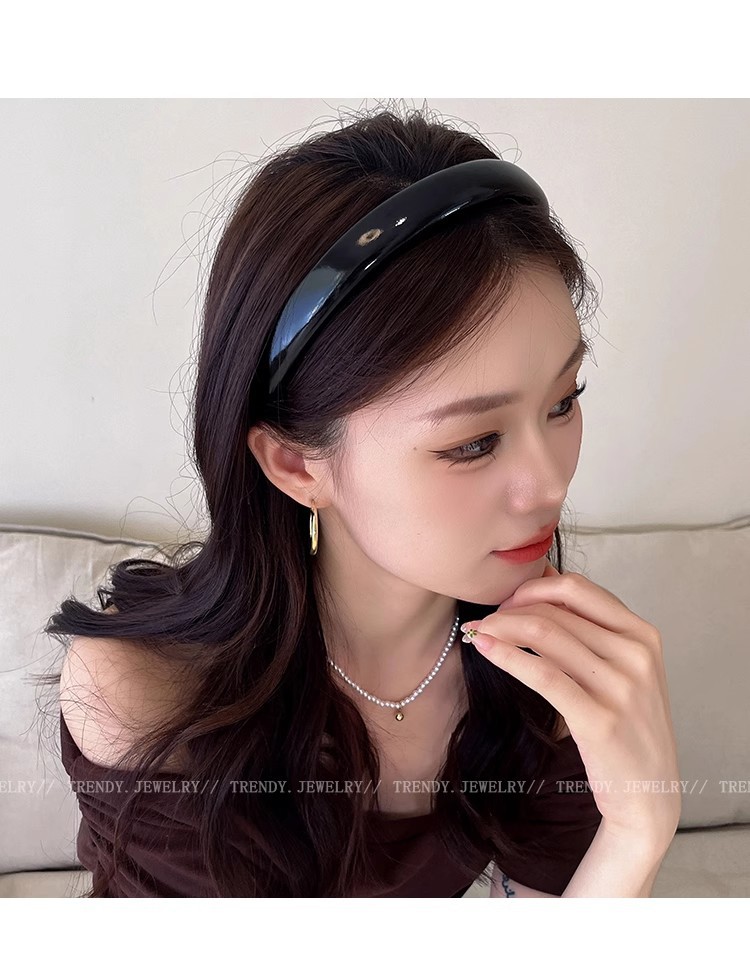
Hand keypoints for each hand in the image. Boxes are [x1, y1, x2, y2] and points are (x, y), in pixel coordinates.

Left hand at [461, 562, 681, 847]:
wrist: (649, 795)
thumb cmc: (627, 727)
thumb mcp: (624, 669)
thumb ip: (591, 627)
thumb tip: (544, 575)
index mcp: (643, 634)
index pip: (577, 588)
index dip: (533, 587)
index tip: (506, 599)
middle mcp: (636, 655)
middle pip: (555, 611)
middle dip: (508, 609)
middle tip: (482, 619)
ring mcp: (621, 687)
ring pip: (544, 634)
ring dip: (500, 628)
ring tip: (477, 632)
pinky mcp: (599, 720)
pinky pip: (542, 674)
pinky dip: (507, 656)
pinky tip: (485, 650)